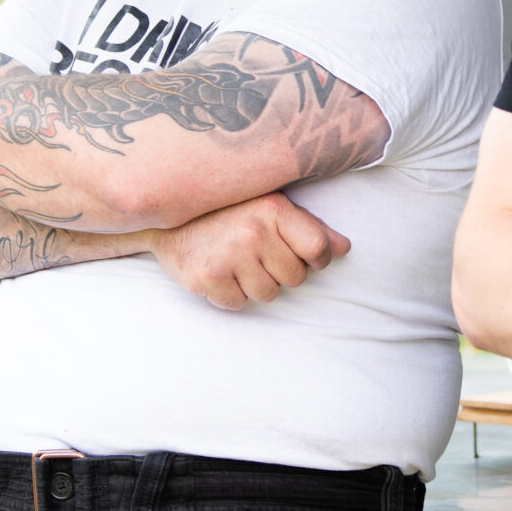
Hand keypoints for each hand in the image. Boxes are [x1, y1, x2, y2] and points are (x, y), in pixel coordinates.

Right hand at [148, 193, 350, 309]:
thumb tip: (345, 248)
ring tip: (237, 262)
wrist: (166, 215)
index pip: (319, 251)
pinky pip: (237, 304)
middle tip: (257, 255)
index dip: (316, 260)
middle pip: (295, 279)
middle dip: (280, 272)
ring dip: (255, 285)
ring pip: (268, 295)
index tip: (301, 256)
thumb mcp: (270, 206)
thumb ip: (310, 227)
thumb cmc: (227, 210)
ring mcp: (227, 256)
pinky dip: (230, 295)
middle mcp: (252, 232)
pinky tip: (219, 272)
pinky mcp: (205, 278)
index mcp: (274, 209)